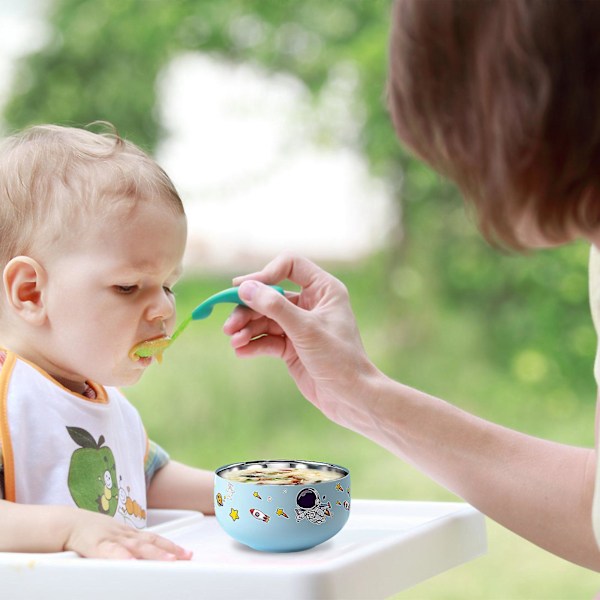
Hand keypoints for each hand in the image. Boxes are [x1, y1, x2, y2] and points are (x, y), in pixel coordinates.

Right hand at [64, 508, 191, 559]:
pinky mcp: (95, 545)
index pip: (153, 538)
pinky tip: (132, 564)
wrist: (64, 524)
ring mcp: (110, 538)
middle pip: (150, 542)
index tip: (186, 553)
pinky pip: (110, 552)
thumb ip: (122, 549)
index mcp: (126, 534)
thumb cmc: (85, 534)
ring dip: (154, 553)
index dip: (170, 546)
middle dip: (169, 550)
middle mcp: (122, 534)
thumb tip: (137, 561)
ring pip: (135, 546)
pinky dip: (122, 557)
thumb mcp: (108, 540)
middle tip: (186, 557)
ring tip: (169, 561)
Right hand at [224, 253, 379, 428]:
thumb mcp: (305, 329)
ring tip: (234, 341)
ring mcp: (300, 325)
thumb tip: (244, 288)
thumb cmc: (338, 359)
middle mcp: (311, 303)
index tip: (242, 288)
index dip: (265, 274)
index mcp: (323, 289)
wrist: (351, 397)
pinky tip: (241, 351)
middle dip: (248, 309)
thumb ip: (275, 307)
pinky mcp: (292, 346)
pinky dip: (253, 344)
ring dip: (247, 328)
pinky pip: (267, 339)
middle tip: (229, 326)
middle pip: (270, 295)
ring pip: (265, 318)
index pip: (289, 265)